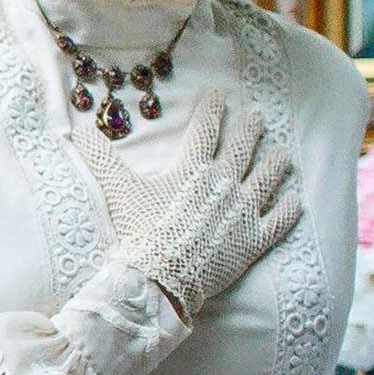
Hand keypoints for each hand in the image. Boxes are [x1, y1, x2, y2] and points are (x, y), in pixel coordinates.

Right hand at [122, 93, 298, 315]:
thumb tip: (76, 130)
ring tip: (281, 152)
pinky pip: (277, 221)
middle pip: (242, 149)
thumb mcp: (117, 191)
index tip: (219, 95)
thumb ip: (100, 158)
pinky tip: (296, 198)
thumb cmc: (139, 233)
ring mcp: (243, 213)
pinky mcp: (253, 242)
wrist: (161, 279)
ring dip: (274, 164)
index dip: (212, 110)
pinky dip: (288, 208)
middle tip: (258, 114)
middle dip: (249, 129)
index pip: (206, 130)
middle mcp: (224, 185)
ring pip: (265, 180)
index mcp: (193, 169)